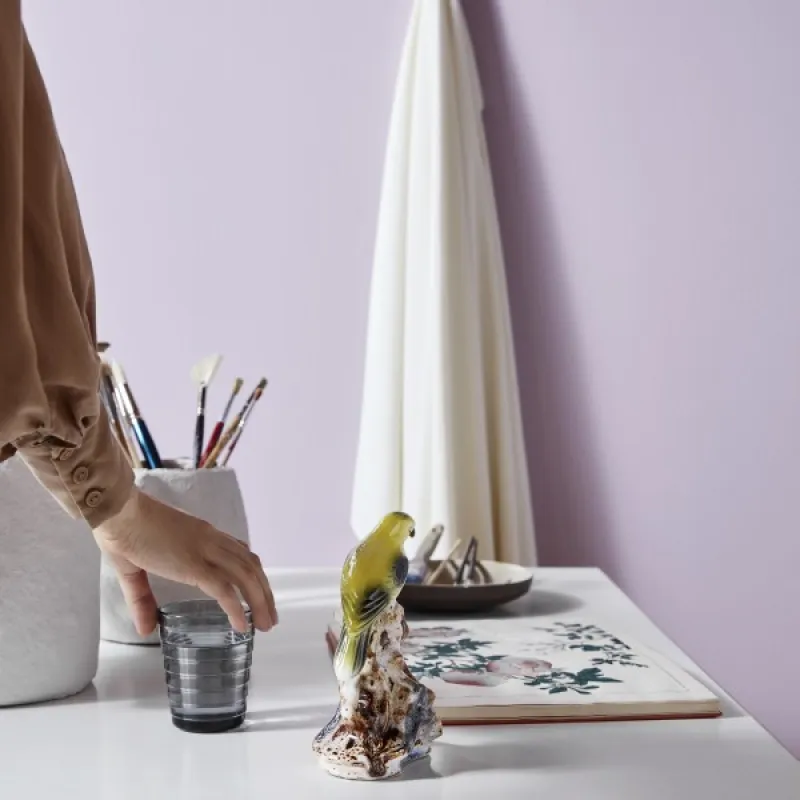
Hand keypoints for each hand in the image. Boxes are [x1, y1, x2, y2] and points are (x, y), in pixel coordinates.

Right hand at [94, 486, 276, 635]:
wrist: (117, 511)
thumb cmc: (122, 531)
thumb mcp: (133, 569)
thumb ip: (141, 599)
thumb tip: (144, 629)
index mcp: (202, 535)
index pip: (240, 551)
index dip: (253, 572)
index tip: (260, 591)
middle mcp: (210, 540)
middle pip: (250, 565)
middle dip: (264, 592)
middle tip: (270, 617)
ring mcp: (204, 551)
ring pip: (245, 577)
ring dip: (260, 602)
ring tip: (265, 625)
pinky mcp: (193, 564)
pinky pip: (223, 589)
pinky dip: (236, 608)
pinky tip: (242, 625)